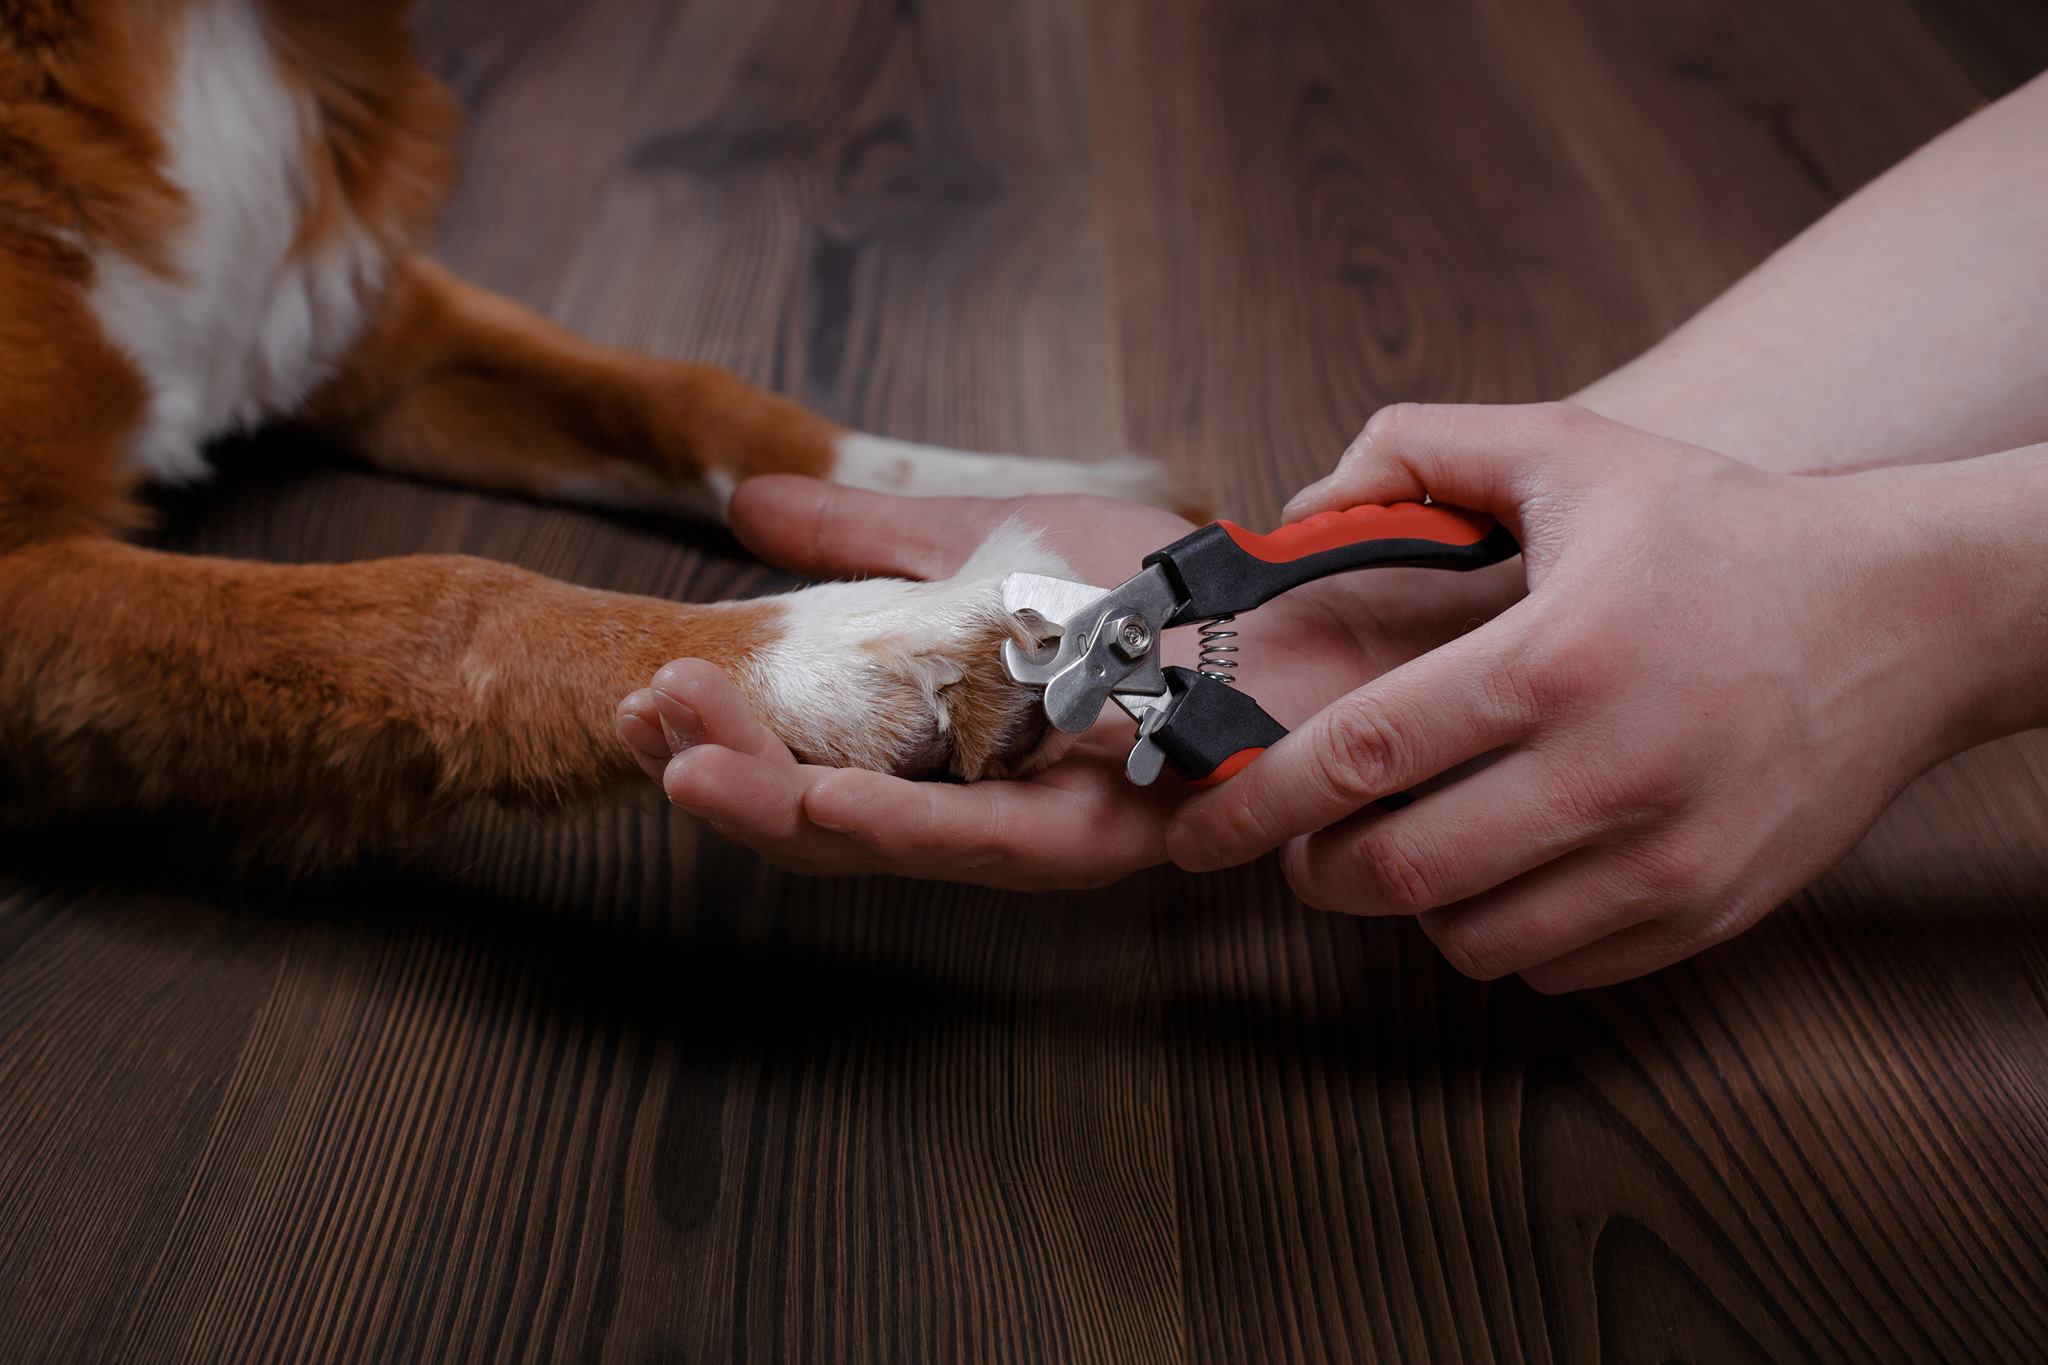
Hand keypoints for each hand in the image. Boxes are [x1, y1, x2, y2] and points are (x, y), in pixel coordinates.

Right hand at [616, 473, 1524, 888]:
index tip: (650, 695)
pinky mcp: (1116, 837)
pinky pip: (992, 839)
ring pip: (891, 845)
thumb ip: (872, 540)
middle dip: (729, 777)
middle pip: (833, 821)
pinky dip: (897, 823)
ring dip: (779, 805)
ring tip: (684, 766)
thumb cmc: (1165, 589)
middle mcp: (986, 811)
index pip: (813, 767)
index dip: (729, 743)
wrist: (1311, 599)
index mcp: (946, 750)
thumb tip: (751, 504)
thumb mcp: (987, 546)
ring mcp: (1047, 834)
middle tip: (644, 726)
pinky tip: (814, 804)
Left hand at [1168, 402, 1986, 989]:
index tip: (1206, 826)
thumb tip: (1298, 511)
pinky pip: (1553, 970)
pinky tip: (1506, 868)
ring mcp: (1664, 861)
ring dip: (1411, 905)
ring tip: (1412, 844)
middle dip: (1318, 870)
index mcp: (1557, 660)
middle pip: (1399, 873)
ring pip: (1470, 939)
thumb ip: (1418, 453)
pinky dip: (1502, 934)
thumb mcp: (1572, 450)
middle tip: (1302, 842)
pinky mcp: (1704, 914)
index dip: (1259, 804)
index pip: (1363, 756)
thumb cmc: (1727, 533)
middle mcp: (1611, 774)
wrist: (1906, 617)